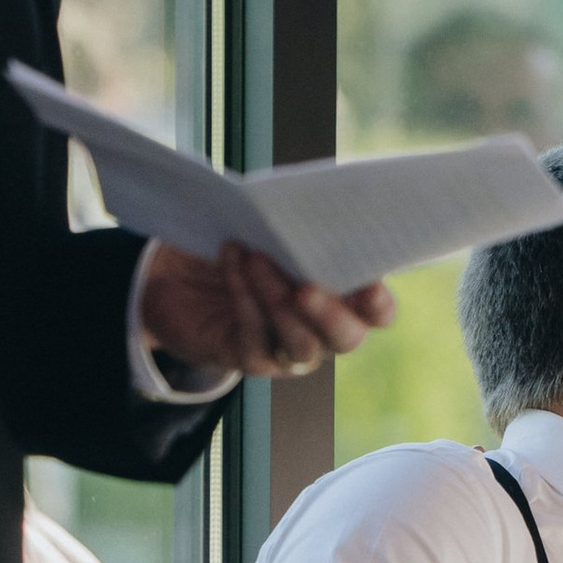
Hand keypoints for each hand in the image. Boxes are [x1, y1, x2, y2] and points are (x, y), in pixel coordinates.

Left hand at [137, 237, 396, 379]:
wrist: (185, 276)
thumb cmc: (244, 243)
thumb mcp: (274, 227)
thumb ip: (300, 224)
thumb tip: (311, 201)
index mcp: (344, 299)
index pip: (377, 313)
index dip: (378, 303)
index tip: (368, 283)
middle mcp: (324, 333)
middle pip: (346, 338)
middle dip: (329, 312)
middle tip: (305, 286)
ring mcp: (288, 353)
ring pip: (300, 343)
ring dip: (278, 299)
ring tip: (256, 257)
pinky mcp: (251, 360)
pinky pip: (253, 335)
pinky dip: (243, 294)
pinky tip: (232, 257)